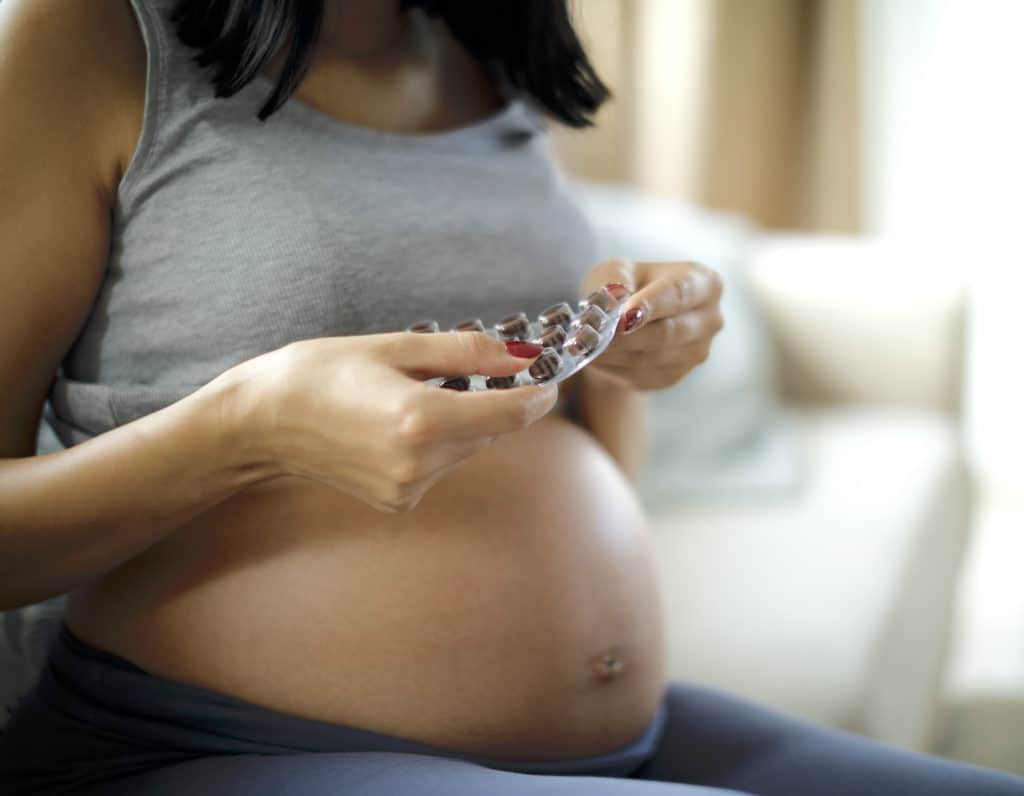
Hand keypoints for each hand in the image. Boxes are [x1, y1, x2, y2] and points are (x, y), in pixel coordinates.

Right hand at [225, 333, 557, 512]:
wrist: (262, 423)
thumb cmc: (321, 372)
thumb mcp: (395, 347)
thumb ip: (466, 352)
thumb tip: (522, 355)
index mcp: (421, 420)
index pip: (510, 414)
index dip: (538, 395)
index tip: (548, 377)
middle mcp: (420, 464)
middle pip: (491, 431)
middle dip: (492, 401)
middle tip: (466, 369)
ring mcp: (408, 489)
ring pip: (467, 449)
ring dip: (462, 421)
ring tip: (412, 395)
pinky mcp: (398, 501)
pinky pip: (441, 467)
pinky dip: (437, 443)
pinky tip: (397, 424)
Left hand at [579, 259, 724, 390]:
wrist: (627, 321)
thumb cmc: (626, 286)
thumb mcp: (616, 270)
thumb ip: (613, 280)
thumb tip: (613, 303)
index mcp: (704, 282)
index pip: (678, 294)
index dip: (651, 305)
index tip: (624, 317)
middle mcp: (709, 320)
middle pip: (667, 333)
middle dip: (625, 336)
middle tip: (590, 336)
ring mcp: (696, 352)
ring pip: (651, 358)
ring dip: (614, 353)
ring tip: (583, 344)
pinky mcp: (674, 376)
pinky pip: (641, 376)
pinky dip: (613, 367)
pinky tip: (595, 355)